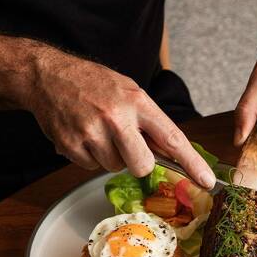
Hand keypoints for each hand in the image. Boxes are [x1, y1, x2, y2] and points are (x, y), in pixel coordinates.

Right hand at [23, 48, 214, 187]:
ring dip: (109, 155)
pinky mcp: (71, 145)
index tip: (207, 181)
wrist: (48, 75)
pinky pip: (91, 167)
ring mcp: (92, 132)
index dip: (192, 163)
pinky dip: (89, 155)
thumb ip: (149, 121)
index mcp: (137, 102)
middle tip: (126, 144)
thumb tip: (172, 153)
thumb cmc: (93, 83)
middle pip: (142, 165)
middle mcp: (116, 117)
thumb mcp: (128, 91)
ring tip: (97, 129)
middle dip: (138, 163)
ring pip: (114, 168)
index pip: (172, 138)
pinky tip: (82, 133)